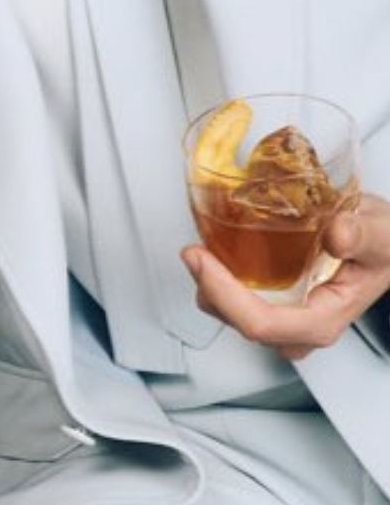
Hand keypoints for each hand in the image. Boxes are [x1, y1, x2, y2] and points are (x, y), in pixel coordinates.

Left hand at [182, 193, 389, 356]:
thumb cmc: (385, 244)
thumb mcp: (381, 233)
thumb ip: (360, 234)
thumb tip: (335, 234)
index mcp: (325, 318)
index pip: (264, 324)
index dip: (226, 296)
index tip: (203, 262)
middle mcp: (303, 327)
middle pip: (243, 325)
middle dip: (210, 291)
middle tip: (192, 252)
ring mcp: (291, 320)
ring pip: (238, 318)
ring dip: (212, 289)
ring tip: (199, 253)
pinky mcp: (283, 305)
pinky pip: (244, 304)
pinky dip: (223, 283)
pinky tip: (218, 255)